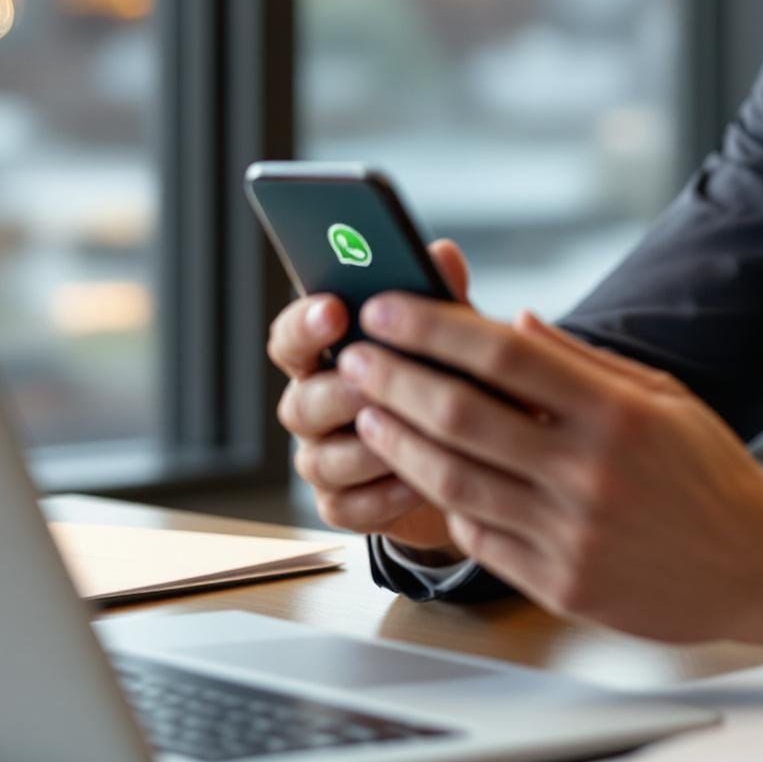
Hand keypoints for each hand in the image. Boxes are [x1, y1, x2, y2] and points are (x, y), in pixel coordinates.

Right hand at [269, 241, 471, 559]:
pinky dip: (382, 496)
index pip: (290, 337)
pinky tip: (418, 482)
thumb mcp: (450, 339)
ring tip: (407, 436)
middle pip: (299, 402)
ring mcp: (322, 460)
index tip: (335, 309)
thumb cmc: (447, 383)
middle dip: (337, 392)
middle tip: (372, 382)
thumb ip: (439, 301)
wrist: (472, 461)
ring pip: (320, 458)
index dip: (305, 324)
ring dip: (365, 447)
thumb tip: (444, 254)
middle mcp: (313, 407)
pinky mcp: (342, 507)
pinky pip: (346, 507)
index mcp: (326, 357)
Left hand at [338, 296, 762, 649]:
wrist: (758, 568)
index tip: (387, 308)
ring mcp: (571, 534)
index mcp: (616, 412)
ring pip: (454, 481)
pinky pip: (479, 538)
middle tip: (354, 355)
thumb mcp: (663, 397)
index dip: (434, 326)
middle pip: (461, 415)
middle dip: (394, 379)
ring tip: (370, 412)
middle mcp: (589, 472)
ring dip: (399, 442)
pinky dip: (446, 501)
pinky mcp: (561, 585)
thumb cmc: (710, 473)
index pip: (504, 353)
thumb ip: (585, 361)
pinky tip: (425, 475)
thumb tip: (517, 322)